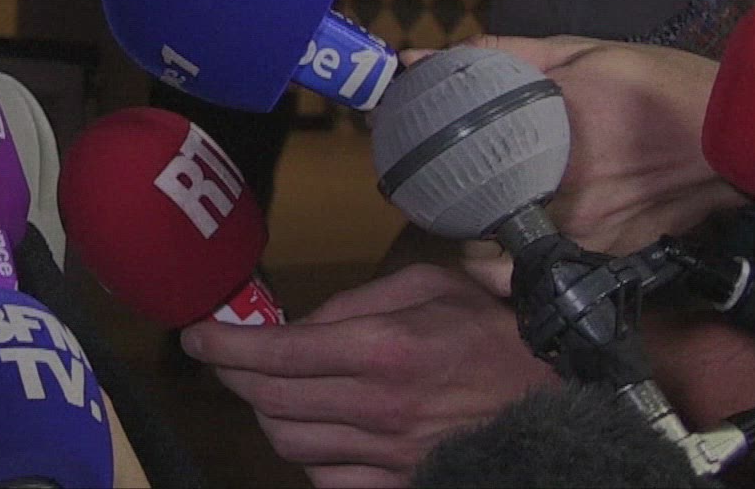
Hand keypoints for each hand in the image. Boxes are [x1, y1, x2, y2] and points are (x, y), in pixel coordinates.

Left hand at [182, 264, 555, 487]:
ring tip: (272, 391)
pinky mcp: (400, 484)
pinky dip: (308, 454)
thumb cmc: (492, 332)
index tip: (195, 337)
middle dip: (235, 379)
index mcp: (384, 348)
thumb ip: (358, 300)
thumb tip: (303, 323)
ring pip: (289, 444)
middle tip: (227, 360)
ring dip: (267, 415)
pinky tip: (317, 428)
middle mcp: (379, 406)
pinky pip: (325, 478)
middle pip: (270, 404)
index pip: (276, 353)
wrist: (559, 396)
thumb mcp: (428, 285)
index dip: (224, 346)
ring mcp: (389, 454)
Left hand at [402, 36, 748, 294]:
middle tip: (436, 196)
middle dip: (448, 224)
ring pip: (509, 267)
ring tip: (474, 218)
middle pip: (475, 241)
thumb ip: (497, 56)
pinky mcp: (613, 260)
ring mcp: (590, 243)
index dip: (421, 189)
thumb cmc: (663, 84)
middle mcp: (564, 210)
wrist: (747, 130)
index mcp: (547, 155)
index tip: (401, 174)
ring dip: (484, 249)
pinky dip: (527, 260)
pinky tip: (523, 232)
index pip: (458, 193)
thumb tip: (418, 60)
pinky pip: (550, 272)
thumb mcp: (579, 52)